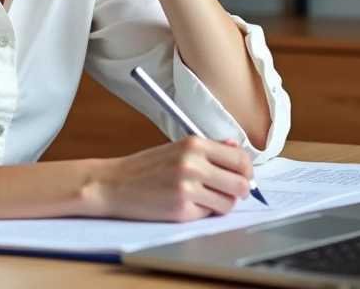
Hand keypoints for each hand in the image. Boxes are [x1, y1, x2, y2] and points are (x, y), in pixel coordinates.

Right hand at [85, 136, 252, 222]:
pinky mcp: (181, 211)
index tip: (243, 176)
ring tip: (203, 198)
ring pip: (228, 203)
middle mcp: (193, 164)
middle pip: (240, 183)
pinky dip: (202, 212)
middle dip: (239, 191)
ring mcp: (187, 189)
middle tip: (230, 192)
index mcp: (194, 144)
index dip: (246, 171)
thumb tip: (237, 149)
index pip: (240, 159)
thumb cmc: (145, 167)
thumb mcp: (176, 148)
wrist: (113, 184)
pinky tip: (186, 204)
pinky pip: (208, 215)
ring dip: (221, 203)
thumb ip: (209, 149)